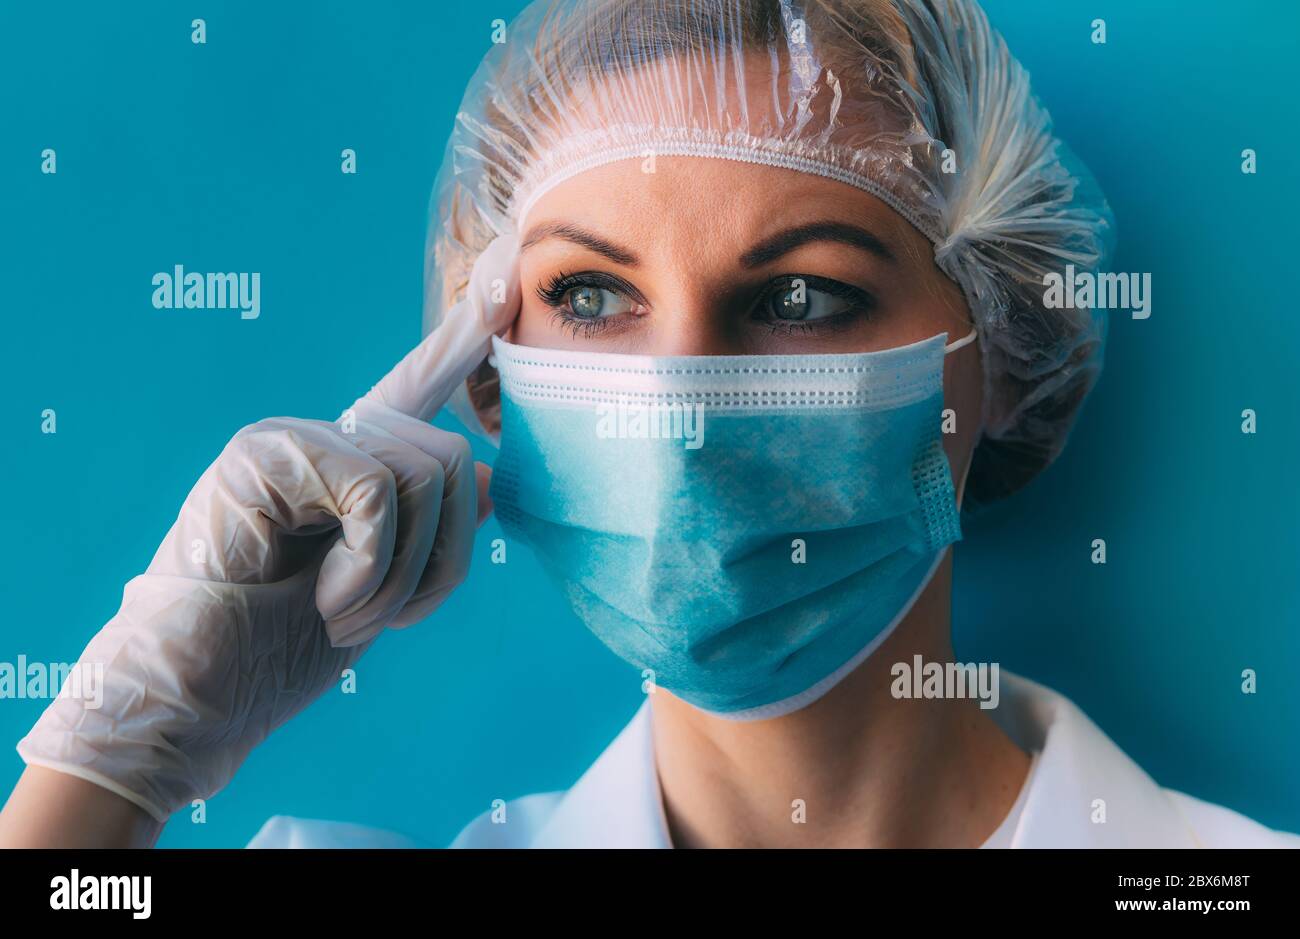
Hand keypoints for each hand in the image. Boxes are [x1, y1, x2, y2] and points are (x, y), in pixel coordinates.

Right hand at [15, 233, 520, 823]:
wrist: (201, 698)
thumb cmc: (282, 647)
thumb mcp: (383, 590)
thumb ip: (427, 531)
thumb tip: (481, 476)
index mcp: (354, 464)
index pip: (419, 385)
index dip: (463, 333)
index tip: (504, 271)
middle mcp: (327, 438)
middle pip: (451, 458)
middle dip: (441, 560)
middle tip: (376, 616)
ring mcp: (293, 438)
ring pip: (427, 472)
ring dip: (400, 575)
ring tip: (338, 609)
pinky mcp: (267, 455)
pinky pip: (379, 493)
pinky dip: (371, 567)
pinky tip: (324, 599)